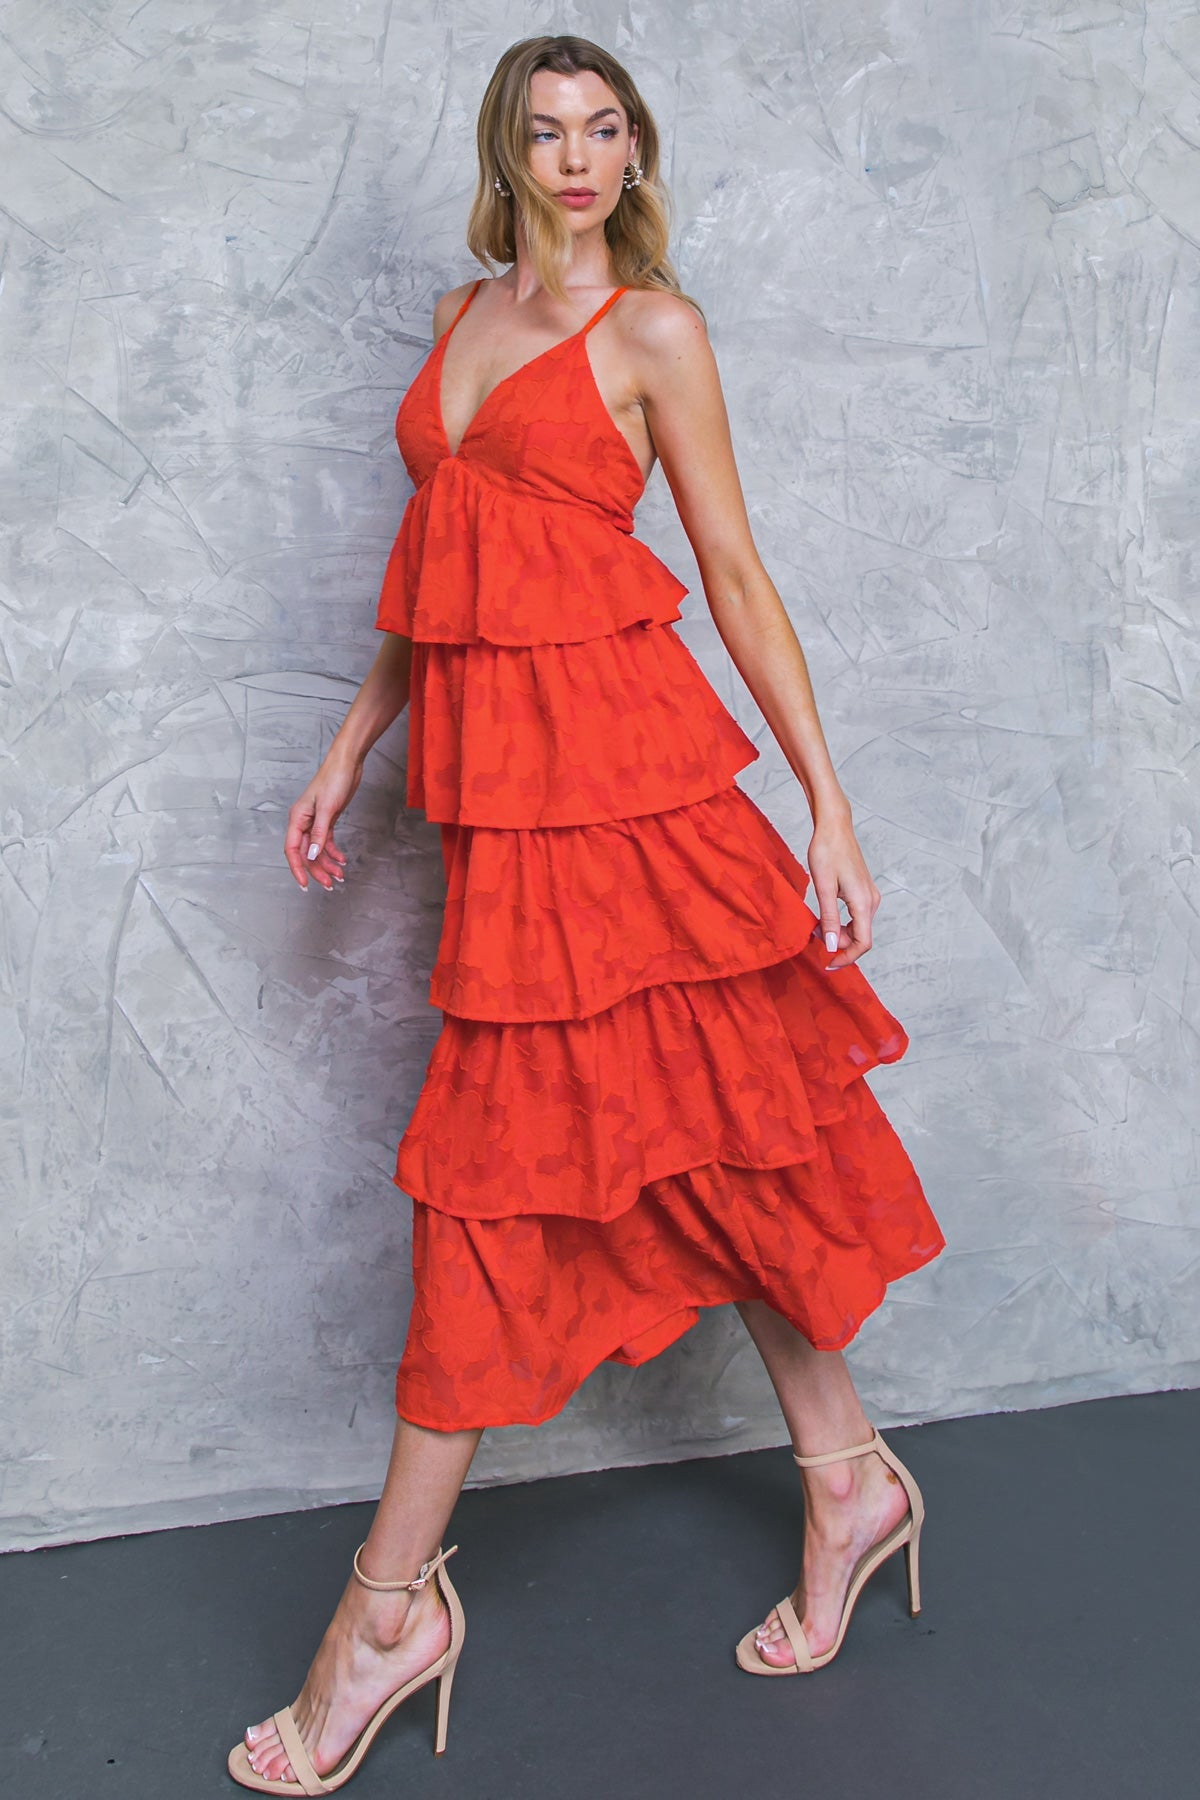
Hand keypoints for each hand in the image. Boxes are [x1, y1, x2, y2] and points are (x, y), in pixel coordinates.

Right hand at [284, 757, 361, 889]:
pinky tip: (342, 860)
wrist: (347, 764)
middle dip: (317, 870)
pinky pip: (326, 842)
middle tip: (330, 884)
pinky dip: (333, 852)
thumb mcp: (326, 808)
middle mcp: (303, 822)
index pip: (292, 850)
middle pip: (306, 853)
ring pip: (317, 850)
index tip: (305, 884)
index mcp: (297, 819)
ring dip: (327, 864)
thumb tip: (311, 854)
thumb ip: (319, 833)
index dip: (297, 868)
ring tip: (340, 876)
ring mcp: (315, 822)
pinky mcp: (327, 820)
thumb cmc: (334, 780)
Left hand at [806, 813, 880, 970]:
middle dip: (839, 944)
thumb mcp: (823, 887)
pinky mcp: (863, 890)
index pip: (863, 943)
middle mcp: (871, 901)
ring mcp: (869, 895)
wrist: (834, 826)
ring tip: (817, 926)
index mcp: (863, 902)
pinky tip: (826, 916)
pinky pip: (856, 916)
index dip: (847, 958)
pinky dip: (841, 922)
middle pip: (860, 937)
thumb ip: (829, 919)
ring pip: (858, 927)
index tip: (828, 964)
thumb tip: (833, 946)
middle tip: (814, 936)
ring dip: (839, 933)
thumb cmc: (826, 852)